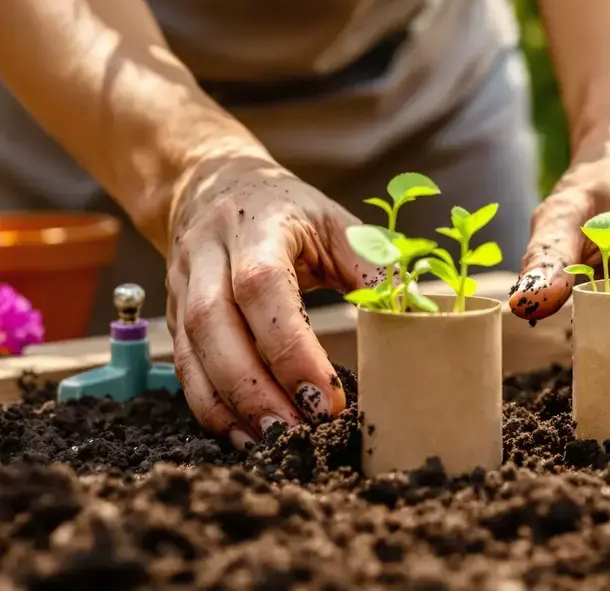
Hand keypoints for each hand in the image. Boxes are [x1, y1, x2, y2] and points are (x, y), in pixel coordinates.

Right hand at [165, 156, 370, 449]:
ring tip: (274, 444)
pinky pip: (183, 370)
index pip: (262, 287)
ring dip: (231, 406)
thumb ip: (373, 265)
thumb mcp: (336, 222)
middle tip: (300, 432)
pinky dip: (212, 409)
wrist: (211, 185)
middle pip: (213, 326)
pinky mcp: (173, 319)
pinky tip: (245, 436)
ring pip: (191, 354)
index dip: (291, 347)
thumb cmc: (289, 209)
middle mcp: (207, 256)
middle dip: (256, 388)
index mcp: (256, 225)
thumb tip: (415, 317)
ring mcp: (181, 288)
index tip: (329, 396)